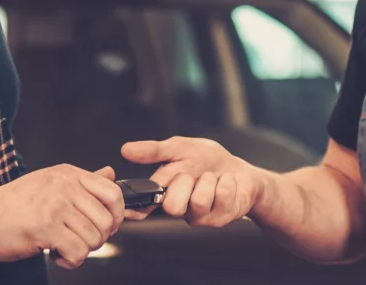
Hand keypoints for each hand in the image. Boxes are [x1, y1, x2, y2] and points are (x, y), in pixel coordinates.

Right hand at [0, 164, 123, 268]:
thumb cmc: (16, 205)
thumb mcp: (51, 183)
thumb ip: (83, 182)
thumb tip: (111, 173)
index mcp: (68, 174)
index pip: (112, 192)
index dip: (117, 214)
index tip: (109, 226)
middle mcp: (64, 186)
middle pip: (106, 221)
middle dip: (98, 238)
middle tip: (78, 241)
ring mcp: (55, 206)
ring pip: (94, 239)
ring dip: (82, 251)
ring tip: (63, 247)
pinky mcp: (46, 228)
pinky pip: (78, 252)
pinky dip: (71, 261)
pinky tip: (56, 255)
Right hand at [121, 136, 263, 227]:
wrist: (240, 172)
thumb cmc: (208, 162)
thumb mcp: (180, 148)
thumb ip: (154, 151)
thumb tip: (126, 149)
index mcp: (165, 193)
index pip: (142, 207)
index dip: (135, 208)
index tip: (129, 207)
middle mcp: (180, 209)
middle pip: (171, 207)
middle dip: (183, 182)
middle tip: (192, 175)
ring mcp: (200, 216)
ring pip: (199, 201)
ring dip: (208, 180)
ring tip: (212, 177)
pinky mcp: (221, 218)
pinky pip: (222, 196)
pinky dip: (226, 181)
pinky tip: (226, 183)